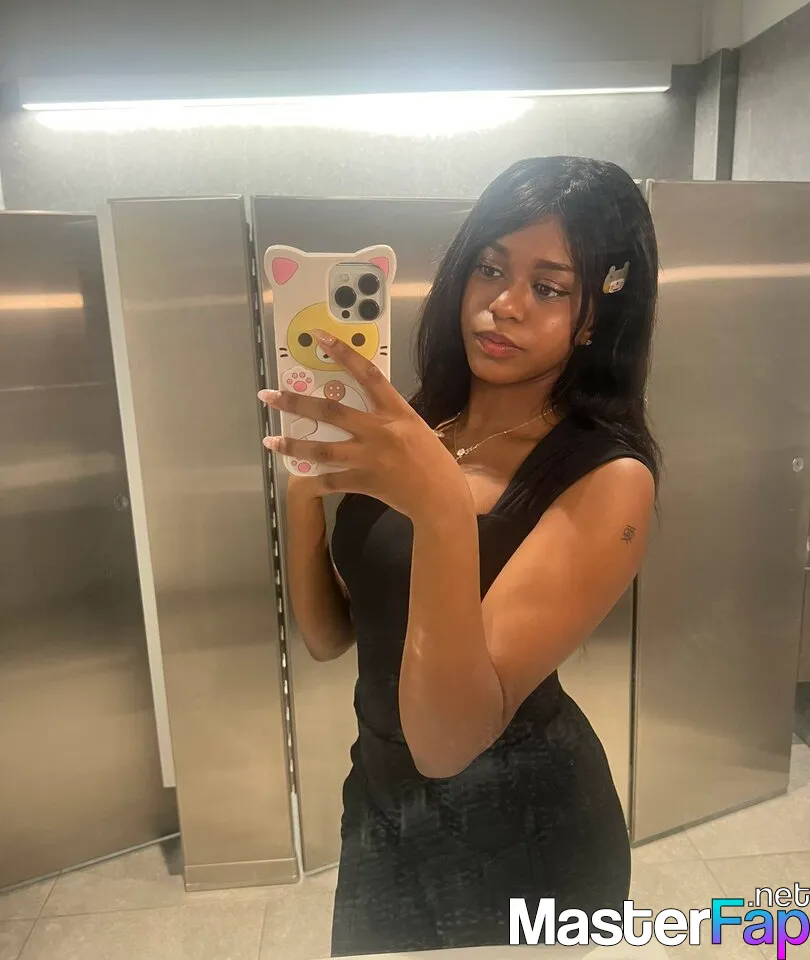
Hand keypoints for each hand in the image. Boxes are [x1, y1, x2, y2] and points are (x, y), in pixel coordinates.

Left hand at [258, 328, 470, 520]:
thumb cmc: (433, 461)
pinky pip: (331, 481)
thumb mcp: (414, 427)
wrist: (441, 498)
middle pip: (331, 411)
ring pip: (322, 449)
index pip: (367, 374)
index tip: (319, 337)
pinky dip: (314, 479)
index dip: (342, 353)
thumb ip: (388, 417)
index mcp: (396, 412)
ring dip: (293, 444)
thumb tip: (361, 409)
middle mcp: (379, 431)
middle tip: (269, 395)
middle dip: (295, 402)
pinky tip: (299, 475)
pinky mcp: (364, 482)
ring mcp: (369, 458)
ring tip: (270, 441)